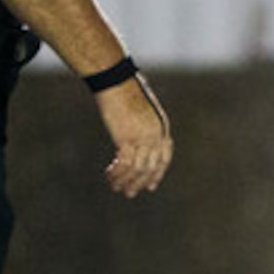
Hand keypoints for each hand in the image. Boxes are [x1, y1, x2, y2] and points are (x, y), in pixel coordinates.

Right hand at [97, 73, 172, 197]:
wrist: (116, 80)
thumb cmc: (125, 88)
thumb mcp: (141, 108)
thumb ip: (143, 123)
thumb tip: (136, 133)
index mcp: (163, 126)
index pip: (164, 157)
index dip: (157, 173)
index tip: (150, 186)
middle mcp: (156, 134)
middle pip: (151, 167)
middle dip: (139, 182)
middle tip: (129, 193)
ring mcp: (143, 137)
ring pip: (137, 169)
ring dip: (125, 181)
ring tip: (115, 187)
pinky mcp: (128, 139)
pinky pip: (124, 164)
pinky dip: (116, 173)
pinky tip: (108, 176)